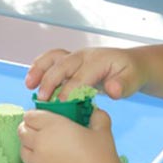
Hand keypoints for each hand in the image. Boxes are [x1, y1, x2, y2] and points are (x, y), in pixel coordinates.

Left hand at [19, 108, 129, 162]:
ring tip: (41, 143)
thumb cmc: (102, 157)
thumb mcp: (102, 129)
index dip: (34, 114)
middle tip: (39, 128)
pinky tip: (42, 159)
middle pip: (22, 130)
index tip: (42, 116)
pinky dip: (31, 160)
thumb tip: (94, 111)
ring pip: (22, 148)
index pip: (30, 115)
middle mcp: (41, 142)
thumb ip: (97, 115)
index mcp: (53, 126)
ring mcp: (38, 161)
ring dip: (28, 144)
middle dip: (28, 127)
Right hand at [25, 47, 146, 100]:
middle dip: (50, 81)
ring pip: (53, 57)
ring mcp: (75, 56)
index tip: (61, 106)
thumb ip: (123, 86)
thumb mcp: (133, 80)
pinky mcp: (69, 61)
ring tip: (29, 85)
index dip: (70, 91)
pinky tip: (31, 82)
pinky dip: (39, 68)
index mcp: (99, 60)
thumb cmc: (130, 74)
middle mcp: (84, 55)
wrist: (131, 64)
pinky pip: (51, 60)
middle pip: (62, 64)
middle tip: (42, 101)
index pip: (81, 76)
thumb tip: (112, 90)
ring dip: (39, 69)